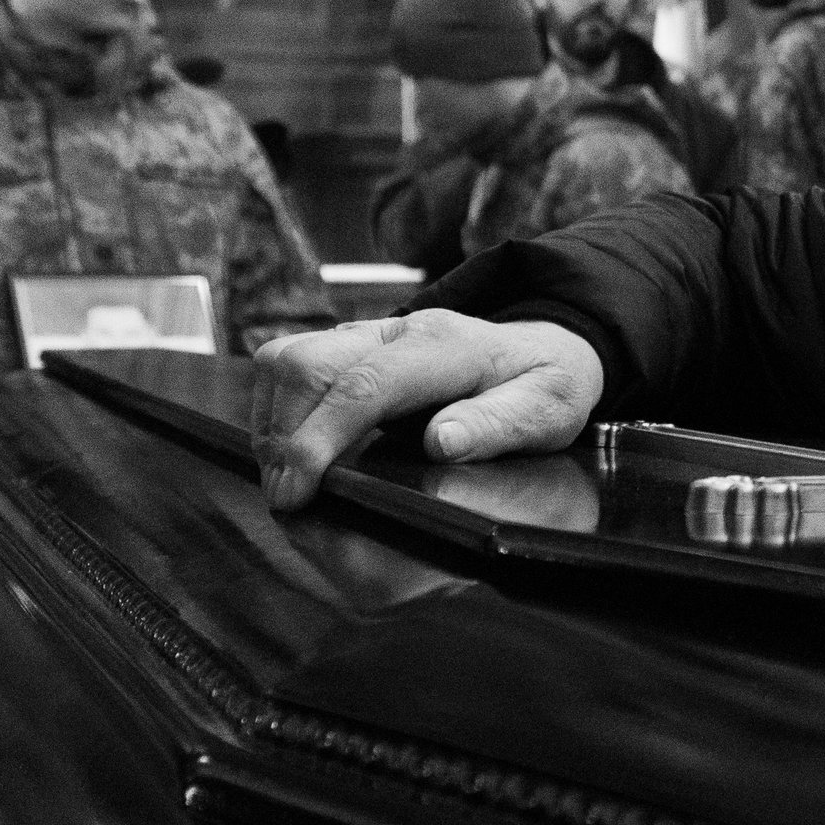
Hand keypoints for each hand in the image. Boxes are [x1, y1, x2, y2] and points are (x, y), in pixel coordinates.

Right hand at [251, 311, 604, 511]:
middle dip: (283, 433)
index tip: (299, 488)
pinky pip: (294, 364)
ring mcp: (373, 331)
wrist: (550, 348)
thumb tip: (441, 442)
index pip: (364, 384)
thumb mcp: (546, 411)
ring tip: (288, 477)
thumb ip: (497, 425)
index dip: (319, 437)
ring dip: (274, 419)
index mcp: (448, 347)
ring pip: (288, 358)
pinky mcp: (355, 343)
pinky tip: (296, 449)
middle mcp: (400, 328)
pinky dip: (281, 408)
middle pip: (307, 363)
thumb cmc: (546, 384)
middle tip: (288, 495)